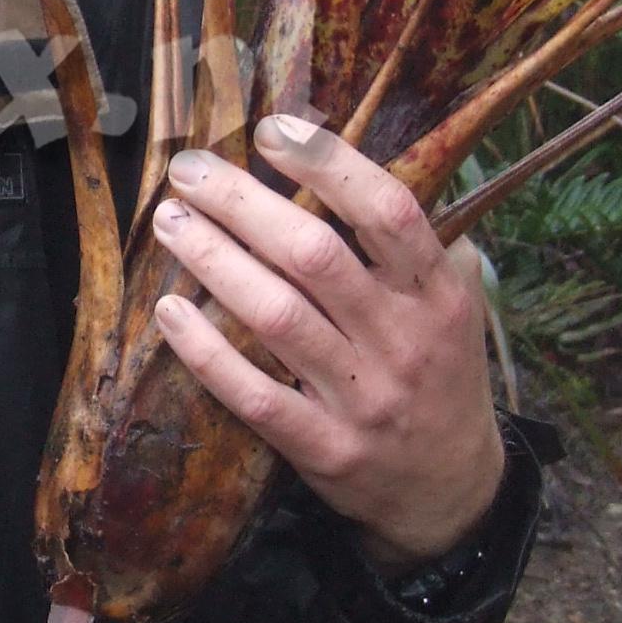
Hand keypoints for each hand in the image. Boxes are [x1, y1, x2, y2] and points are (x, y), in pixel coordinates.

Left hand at [151, 114, 506, 574]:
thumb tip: (348, 166)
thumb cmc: (438, 378)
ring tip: (171, 221)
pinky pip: (254, 394)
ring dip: (213, 260)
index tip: (272, 129)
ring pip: (276, 316)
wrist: (451, 493)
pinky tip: (170, 310)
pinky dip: (206, 351)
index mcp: (437, 295)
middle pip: (314, 255)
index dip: (328, 164)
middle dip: (241, 202)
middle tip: (188, 170)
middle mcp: (402, 340)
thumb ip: (413, 247)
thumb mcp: (451, 309)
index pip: (387, 212)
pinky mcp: (324, 448)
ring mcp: (362, 398)